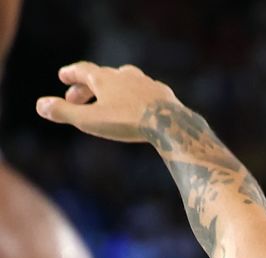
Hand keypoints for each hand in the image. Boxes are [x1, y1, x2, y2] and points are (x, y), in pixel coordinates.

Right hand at [36, 62, 177, 142]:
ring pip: (125, 80)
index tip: (63, 76)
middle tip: (75, 99)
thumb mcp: (90, 120)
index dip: (71, 74)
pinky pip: (146, 91)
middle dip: (86, 87)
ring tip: (107, 98)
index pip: (82, 70)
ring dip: (112, 88)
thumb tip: (40, 105)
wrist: (170, 124)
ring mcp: (146, 82)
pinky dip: (135, 96)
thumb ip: (64, 112)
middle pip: (101, 76)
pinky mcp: (163, 93)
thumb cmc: (127, 122)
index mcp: (104, 78)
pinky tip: (139, 103)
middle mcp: (125, 75)